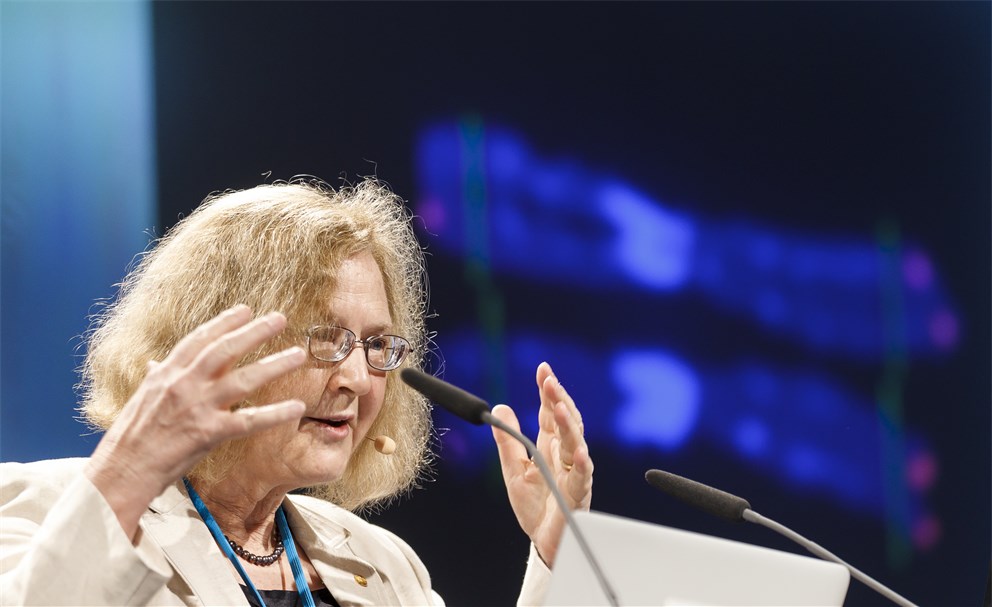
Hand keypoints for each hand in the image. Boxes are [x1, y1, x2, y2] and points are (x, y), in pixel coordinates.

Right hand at [85, 305, 306, 538]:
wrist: (121, 472)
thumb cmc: (131, 437)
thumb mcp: (142, 398)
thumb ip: (156, 378)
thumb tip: (156, 363)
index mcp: (166, 373)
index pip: (199, 339)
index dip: (224, 322)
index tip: (246, 309)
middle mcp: (183, 384)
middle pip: (225, 350)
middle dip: (255, 332)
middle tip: (280, 319)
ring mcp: (197, 407)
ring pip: (244, 379)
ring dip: (275, 365)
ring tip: (299, 354)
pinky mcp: (209, 433)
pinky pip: (250, 420)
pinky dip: (276, 413)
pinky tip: (297, 406)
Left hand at [491, 362, 592, 566]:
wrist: (544, 542)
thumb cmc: (534, 506)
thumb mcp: (513, 469)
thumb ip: (508, 440)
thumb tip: (499, 408)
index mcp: (550, 446)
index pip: (550, 412)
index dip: (548, 391)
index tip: (543, 369)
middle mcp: (565, 455)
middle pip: (566, 421)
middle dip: (559, 399)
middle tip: (549, 380)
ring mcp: (574, 473)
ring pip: (575, 443)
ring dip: (569, 424)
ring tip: (559, 406)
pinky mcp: (578, 494)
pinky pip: (582, 477)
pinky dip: (581, 463)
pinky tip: (578, 450)